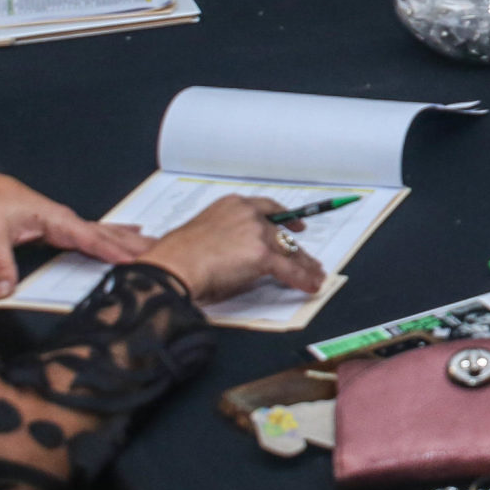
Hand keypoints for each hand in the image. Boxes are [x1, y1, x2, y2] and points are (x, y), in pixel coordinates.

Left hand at [0, 169, 150, 301]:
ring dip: (132, 240)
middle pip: (108, 234)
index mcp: (55, 219)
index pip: (90, 238)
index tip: (135, 261)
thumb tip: (5, 291)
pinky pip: (97, 233)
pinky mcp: (62, 227)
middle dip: (135, 245)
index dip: (112, 251)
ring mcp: (66, 222)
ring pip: (107, 232)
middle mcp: (65, 219)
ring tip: (157, 246)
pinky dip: (117, 236)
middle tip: (164, 255)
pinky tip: (131, 234)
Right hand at [141, 195, 326, 303]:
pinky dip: (303, 279)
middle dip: (296, 247)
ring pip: (289, 250)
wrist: (174, 266)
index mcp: (233, 205)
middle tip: (308, 257)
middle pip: (281, 232)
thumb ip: (226, 235)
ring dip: (305, 264)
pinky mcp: (263, 255)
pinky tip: (310, 285)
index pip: (266, 208)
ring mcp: (257, 233)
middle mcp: (248, 215)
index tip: (295, 224)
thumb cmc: (178, 255)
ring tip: (315, 274)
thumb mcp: (203, 232)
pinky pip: (290, 269)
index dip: (284, 218)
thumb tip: (237, 252)